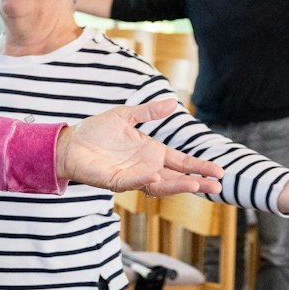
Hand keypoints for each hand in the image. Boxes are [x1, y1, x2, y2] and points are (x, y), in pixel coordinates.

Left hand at [55, 99, 224, 196]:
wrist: (70, 142)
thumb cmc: (96, 131)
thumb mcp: (126, 116)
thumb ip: (149, 112)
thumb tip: (173, 102)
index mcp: (152, 152)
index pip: (181, 162)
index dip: (199, 167)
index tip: (219, 171)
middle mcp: (146, 167)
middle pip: (176, 178)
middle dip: (196, 182)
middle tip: (217, 187)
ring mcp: (132, 176)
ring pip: (159, 185)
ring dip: (177, 186)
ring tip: (196, 185)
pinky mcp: (114, 181)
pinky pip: (132, 182)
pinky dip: (143, 180)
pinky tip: (155, 177)